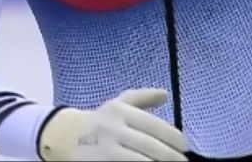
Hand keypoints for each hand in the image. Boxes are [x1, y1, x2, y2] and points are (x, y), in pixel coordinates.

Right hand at [38, 88, 188, 161]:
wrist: (66, 137)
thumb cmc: (100, 121)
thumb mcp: (118, 104)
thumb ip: (143, 98)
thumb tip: (166, 94)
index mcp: (120, 112)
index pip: (154, 126)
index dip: (173, 138)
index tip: (186, 147)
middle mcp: (113, 131)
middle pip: (150, 148)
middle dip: (171, 158)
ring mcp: (106, 152)